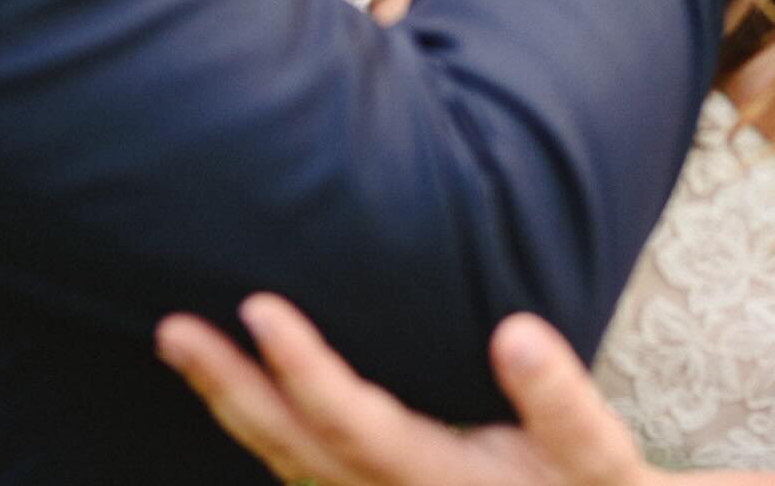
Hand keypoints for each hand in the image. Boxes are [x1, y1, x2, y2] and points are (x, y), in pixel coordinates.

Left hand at [156, 295, 656, 485]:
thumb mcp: (601, 461)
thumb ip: (561, 404)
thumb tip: (514, 333)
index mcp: (438, 482)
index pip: (352, 424)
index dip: (302, 369)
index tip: (258, 306)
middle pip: (294, 451)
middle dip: (230, 389)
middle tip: (172, 329)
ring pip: (286, 466)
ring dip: (231, 407)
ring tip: (182, 346)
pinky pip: (302, 474)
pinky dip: (261, 433)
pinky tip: (235, 394)